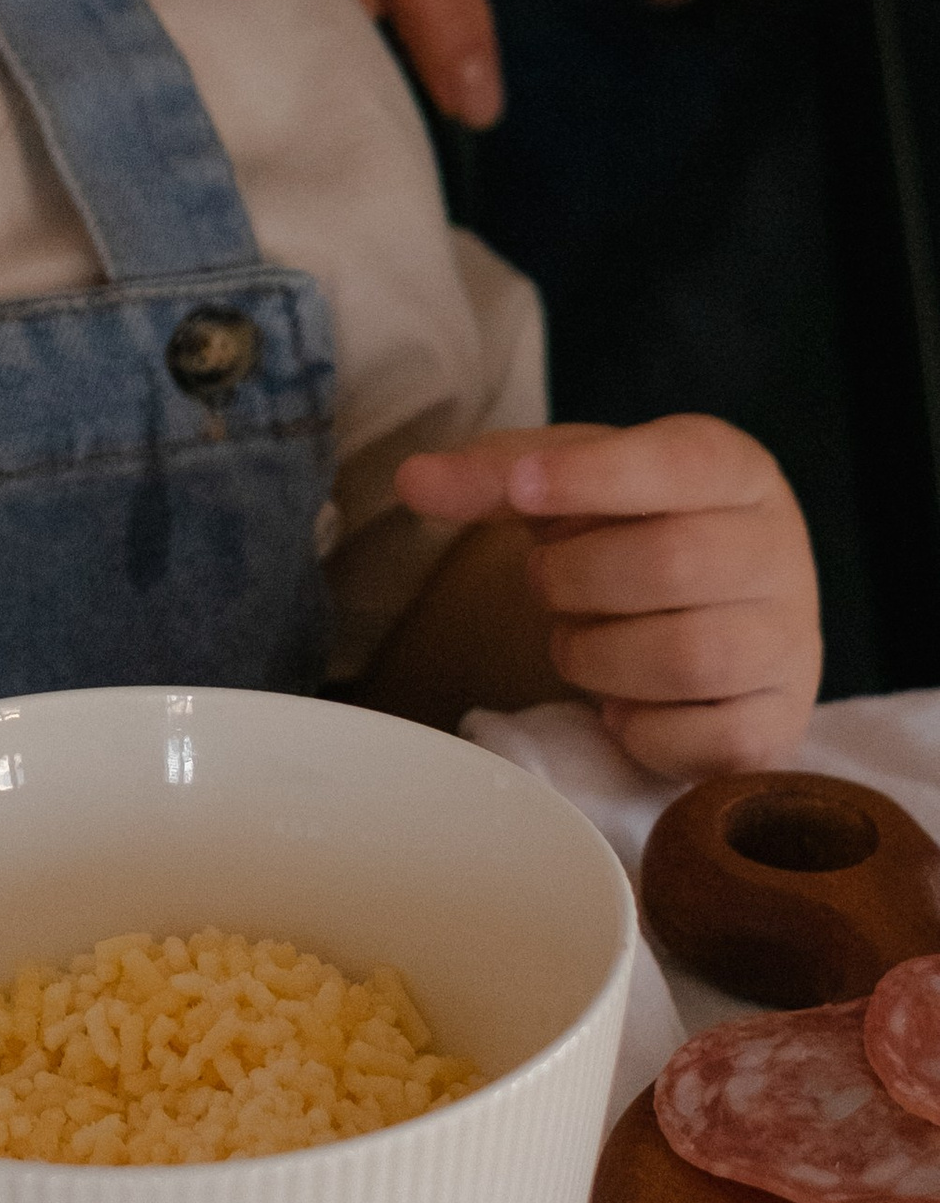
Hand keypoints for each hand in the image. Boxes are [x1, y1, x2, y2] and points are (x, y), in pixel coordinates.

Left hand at [394, 418, 819, 775]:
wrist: (714, 608)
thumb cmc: (634, 532)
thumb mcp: (568, 486)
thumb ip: (495, 478)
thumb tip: (412, 480)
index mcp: (733, 469)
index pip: (676, 462)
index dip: (593, 478)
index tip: (521, 489)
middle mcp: (779, 549)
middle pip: (673, 565)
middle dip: (576, 580)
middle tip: (548, 585)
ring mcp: (791, 641)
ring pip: (688, 657)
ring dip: (599, 656)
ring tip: (580, 641)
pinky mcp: (781, 724)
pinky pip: (706, 740)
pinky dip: (640, 729)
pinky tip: (625, 703)